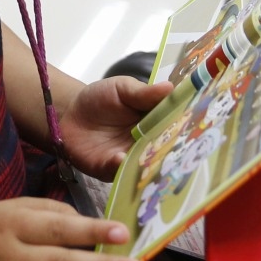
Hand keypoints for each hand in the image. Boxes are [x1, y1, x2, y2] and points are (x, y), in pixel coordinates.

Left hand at [59, 76, 176, 179]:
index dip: (183, 128)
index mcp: (155, 122)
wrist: (70, 114)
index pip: (175, 128)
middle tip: (173, 147)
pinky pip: (120, 173)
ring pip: (146, 167)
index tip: (191, 127)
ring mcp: (131, 159)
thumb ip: (143, 93)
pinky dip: (120, 167)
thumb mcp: (121, 88)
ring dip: (148, 164)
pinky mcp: (111, 170)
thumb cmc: (100, 99)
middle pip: (165, 151)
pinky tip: (119, 158)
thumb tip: (170, 87)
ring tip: (149, 157)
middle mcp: (148, 144)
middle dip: (170, 151)